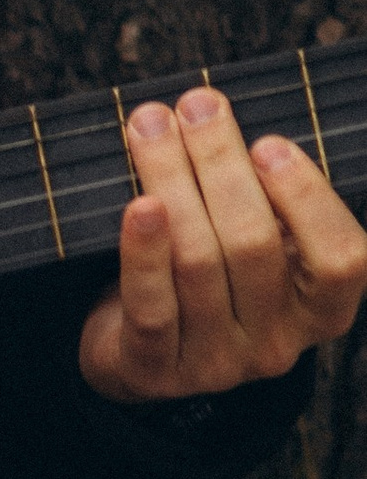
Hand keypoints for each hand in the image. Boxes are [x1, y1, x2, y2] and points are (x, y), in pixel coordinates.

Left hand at [78, 89, 366, 401]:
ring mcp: (218, 364)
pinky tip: (140, 204)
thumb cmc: (208, 274)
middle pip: (254, 245)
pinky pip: (153, 306)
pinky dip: (144, 251)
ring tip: (150, 127)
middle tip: (194, 106)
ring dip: (172, 181)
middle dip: (220, 164)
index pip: (343, 260)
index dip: (308, 200)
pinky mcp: (157, 372)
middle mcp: (277, 344)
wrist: (136, 352)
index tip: (267, 143)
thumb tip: (221, 117)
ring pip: (199, 262)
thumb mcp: (255, 240)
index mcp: (321, 310)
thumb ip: (263, 197)